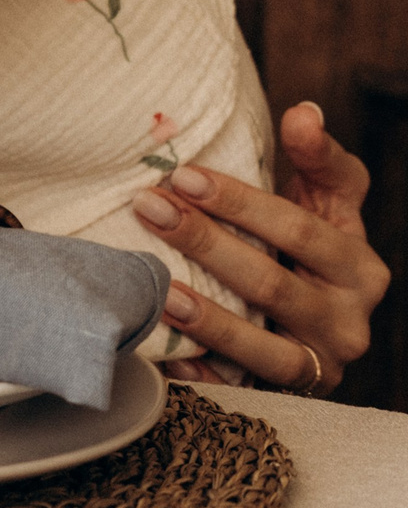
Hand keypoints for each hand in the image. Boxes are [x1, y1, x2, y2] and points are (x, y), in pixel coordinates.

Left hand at [131, 101, 389, 393]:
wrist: (316, 323)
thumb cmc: (309, 248)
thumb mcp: (325, 202)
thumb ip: (318, 159)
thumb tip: (304, 112)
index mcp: (357, 262)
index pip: (300, 227)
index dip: (242, 201)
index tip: (186, 173)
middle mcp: (349, 317)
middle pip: (272, 280)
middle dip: (205, 242)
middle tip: (149, 208)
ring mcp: (321, 362)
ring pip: (264, 345)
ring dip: (208, 318)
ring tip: (160, 288)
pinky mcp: (290, 396)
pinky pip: (245, 390)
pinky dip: (206, 375)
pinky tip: (167, 356)